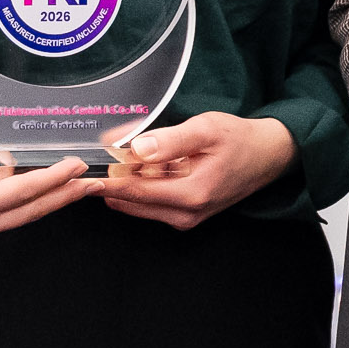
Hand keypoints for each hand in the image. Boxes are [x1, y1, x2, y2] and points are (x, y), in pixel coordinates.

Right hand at [0, 142, 93, 251]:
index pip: (18, 193)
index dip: (51, 180)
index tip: (76, 167)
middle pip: (26, 212)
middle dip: (62, 197)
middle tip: (93, 184)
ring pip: (14, 218)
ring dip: (44, 202)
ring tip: (72, 187)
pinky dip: (18, 206)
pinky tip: (31, 192)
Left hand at [96, 111, 294, 230]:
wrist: (268, 156)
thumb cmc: (240, 140)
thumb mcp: (206, 129)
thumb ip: (171, 140)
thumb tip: (136, 149)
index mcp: (190, 195)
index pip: (132, 190)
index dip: (104, 179)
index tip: (80, 171)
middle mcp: (185, 214)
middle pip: (130, 202)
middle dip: (112, 179)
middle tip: (96, 155)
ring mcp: (186, 218)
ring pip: (138, 204)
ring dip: (125, 182)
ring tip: (118, 154)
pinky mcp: (186, 216)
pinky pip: (150, 204)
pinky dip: (140, 186)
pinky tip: (142, 165)